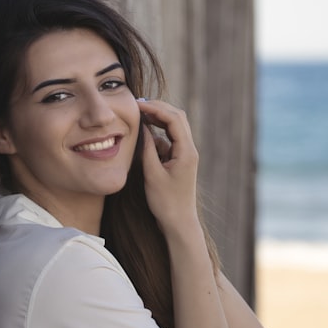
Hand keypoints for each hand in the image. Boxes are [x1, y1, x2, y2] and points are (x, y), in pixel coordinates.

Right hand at [137, 99, 199, 231]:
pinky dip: (157, 134)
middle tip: (137, 105)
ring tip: (139, 116)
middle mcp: (189, 149)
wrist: (179, 223)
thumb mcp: (152, 174)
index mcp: (186, 151)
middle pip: (176, 117)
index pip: (173, 119)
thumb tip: (142, 126)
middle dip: (157, 109)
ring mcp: (186, 154)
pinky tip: (143, 137)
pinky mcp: (180, 159)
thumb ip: (147, 148)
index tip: (137, 104)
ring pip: (173, 127)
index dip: (155, 108)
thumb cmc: (165, 202)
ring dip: (157, 120)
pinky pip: (169, 139)